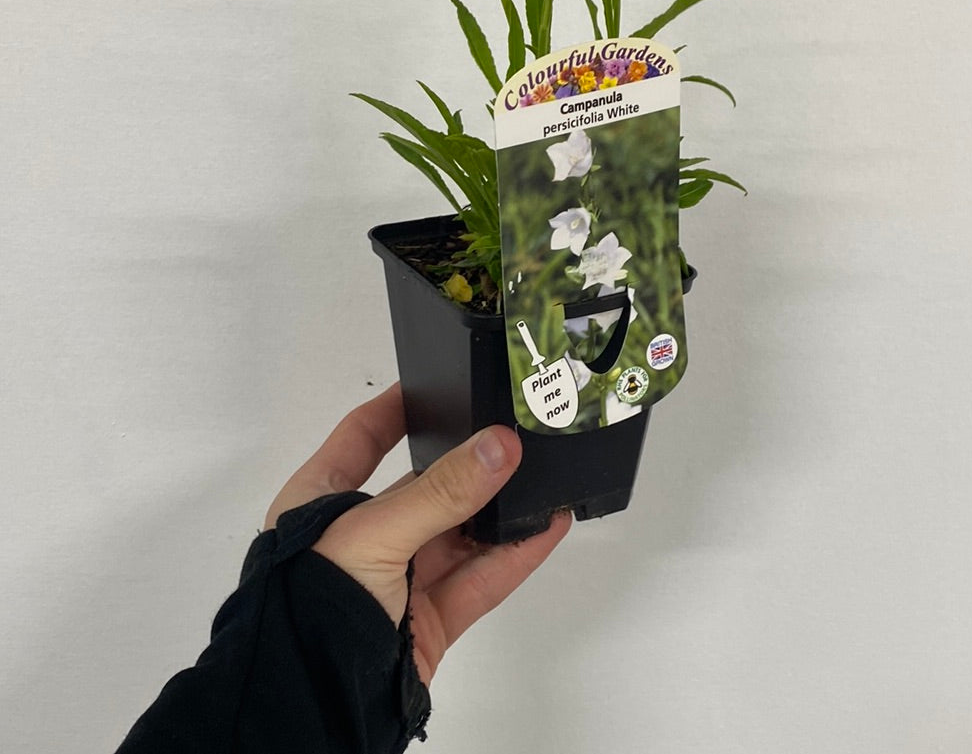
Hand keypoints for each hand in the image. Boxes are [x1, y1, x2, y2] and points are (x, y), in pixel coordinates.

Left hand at [265, 382, 571, 684]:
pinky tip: (545, 528)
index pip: (362, 438)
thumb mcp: (372, 533)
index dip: (396, 408)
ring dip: (500, 511)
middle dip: (468, 465)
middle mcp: (358, 537)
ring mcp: (396, 581)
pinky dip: (514, 555)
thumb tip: (498, 446)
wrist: (308, 706)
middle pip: (423, 487)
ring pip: (459, 534)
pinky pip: (478, 580)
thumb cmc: (310, 607)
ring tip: (543, 479)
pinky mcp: (427, 622)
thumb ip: (440, 492)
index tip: (439, 382)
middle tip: (512, 434)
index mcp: (320, 503)